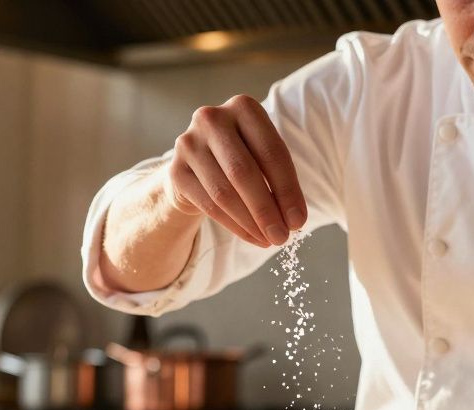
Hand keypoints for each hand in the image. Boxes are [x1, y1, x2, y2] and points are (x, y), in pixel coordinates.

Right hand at [166, 94, 306, 246]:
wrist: (199, 164)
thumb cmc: (243, 158)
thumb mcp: (264, 159)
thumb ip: (279, 183)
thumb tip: (293, 221)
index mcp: (243, 106)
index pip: (272, 153)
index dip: (288, 191)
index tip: (298, 221)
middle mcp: (212, 118)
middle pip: (243, 172)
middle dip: (266, 210)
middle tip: (282, 237)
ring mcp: (188, 143)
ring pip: (224, 192)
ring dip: (250, 222)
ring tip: (268, 240)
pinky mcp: (175, 170)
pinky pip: (208, 204)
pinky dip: (233, 225)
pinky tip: (250, 236)